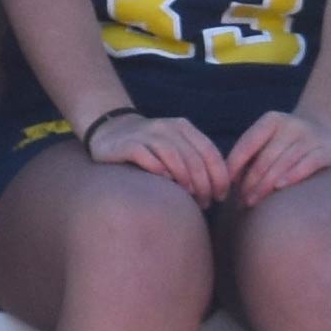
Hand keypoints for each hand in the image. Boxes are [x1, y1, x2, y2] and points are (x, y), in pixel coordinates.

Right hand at [98, 107, 229, 197]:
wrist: (110, 131)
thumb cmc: (150, 148)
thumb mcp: (175, 145)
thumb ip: (195, 158)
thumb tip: (220, 189)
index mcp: (182, 126)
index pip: (210, 152)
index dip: (220, 176)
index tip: (221, 196)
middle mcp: (166, 127)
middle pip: (193, 158)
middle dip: (204, 184)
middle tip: (205, 203)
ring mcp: (145, 134)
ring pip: (174, 157)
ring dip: (185, 181)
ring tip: (189, 198)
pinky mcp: (127, 144)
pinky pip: (148, 159)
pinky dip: (160, 172)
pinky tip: (165, 184)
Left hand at [223, 106, 330, 203]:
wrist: (327, 129)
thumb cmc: (287, 142)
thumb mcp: (269, 139)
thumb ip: (251, 154)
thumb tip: (228, 180)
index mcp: (272, 120)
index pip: (248, 143)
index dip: (234, 164)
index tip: (224, 183)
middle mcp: (292, 124)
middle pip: (266, 157)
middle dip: (250, 181)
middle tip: (241, 200)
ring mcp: (313, 136)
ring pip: (284, 162)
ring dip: (266, 184)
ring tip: (254, 200)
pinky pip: (309, 163)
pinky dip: (293, 175)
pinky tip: (280, 187)